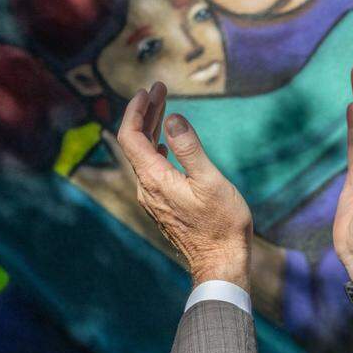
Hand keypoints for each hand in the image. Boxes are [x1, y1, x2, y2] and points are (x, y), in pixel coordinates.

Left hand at [116, 82, 252, 288]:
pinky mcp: (163, 206)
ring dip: (152, 131)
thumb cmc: (221, 224)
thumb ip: (189, 148)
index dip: (136, 110)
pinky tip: (166, 147)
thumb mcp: (209, 181)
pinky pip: (151, 170)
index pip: (131, 136)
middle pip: (135, 144)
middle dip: (146, 114)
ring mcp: (153, 199)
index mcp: (154, 179)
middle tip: (159, 90)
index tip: (148, 90)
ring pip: (144, 157)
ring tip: (163, 110)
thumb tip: (172, 118)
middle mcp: (146, 188)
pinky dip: (157, 149)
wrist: (221, 262)